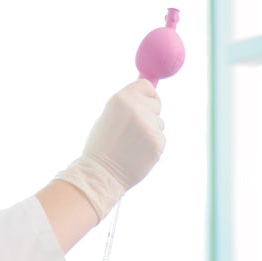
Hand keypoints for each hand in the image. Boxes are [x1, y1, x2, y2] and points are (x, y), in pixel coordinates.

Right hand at [55, 79, 165, 218]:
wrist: (100, 174)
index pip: (146, 86)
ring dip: (150, 132)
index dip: (147, 95)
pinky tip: (137, 154)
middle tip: (133, 131)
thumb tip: (149, 96)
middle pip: (156, 104)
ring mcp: (149, 126)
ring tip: (131, 145)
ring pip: (159, 123)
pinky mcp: (158, 142)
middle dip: (149, 115)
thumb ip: (128, 105)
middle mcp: (137, 109)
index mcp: (121, 99)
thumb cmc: (101, 146)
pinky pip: (161, 139)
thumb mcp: (109, 116)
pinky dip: (152, 147)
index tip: (145, 104)